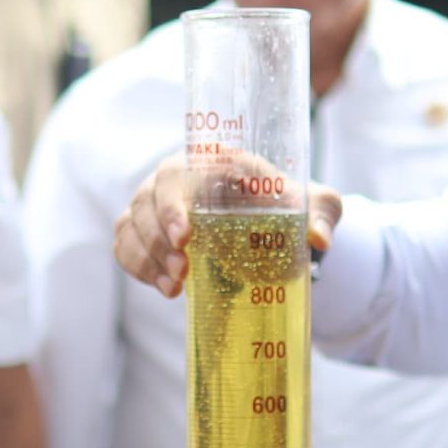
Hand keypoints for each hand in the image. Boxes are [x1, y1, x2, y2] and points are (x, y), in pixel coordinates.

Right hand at [110, 155, 343, 298]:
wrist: (270, 220)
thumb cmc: (288, 203)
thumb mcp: (313, 203)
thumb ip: (323, 213)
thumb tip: (319, 239)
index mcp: (212, 160)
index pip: (179, 173)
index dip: (173, 205)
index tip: (186, 238)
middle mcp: (178, 175)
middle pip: (148, 200)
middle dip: (159, 240)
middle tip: (183, 273)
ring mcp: (155, 201)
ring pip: (131, 223)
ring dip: (147, 257)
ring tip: (175, 287)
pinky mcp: (145, 227)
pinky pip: (124, 243)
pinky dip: (137, 266)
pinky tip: (164, 287)